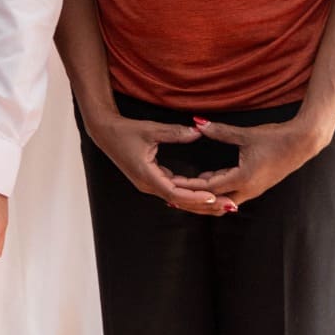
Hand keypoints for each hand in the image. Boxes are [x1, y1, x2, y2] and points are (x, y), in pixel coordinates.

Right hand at [84, 112, 233, 215]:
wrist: (104, 132)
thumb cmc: (125, 130)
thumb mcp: (151, 129)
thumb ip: (175, 132)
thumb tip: (198, 132)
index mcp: (147, 176)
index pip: (175, 194)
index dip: (195, 197)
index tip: (214, 196)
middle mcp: (148, 185)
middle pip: (180, 202)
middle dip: (205, 205)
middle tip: (229, 205)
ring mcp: (149, 184)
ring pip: (178, 199)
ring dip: (200, 202)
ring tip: (223, 202)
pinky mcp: (151, 180)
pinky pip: (174, 191)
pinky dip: (190, 194)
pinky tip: (206, 194)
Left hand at [171, 116, 326, 207]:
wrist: (302, 144)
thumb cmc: (275, 138)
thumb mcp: (245, 134)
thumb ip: (219, 131)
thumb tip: (197, 123)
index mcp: (243, 178)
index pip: (209, 187)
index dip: (188, 186)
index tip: (170, 183)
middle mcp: (247, 190)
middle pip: (214, 201)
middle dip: (193, 199)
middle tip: (171, 196)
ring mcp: (252, 190)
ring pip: (222, 200)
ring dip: (204, 197)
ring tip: (182, 193)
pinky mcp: (255, 186)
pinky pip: (231, 193)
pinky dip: (215, 190)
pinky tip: (203, 181)